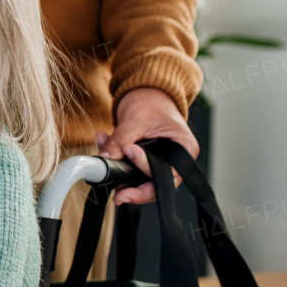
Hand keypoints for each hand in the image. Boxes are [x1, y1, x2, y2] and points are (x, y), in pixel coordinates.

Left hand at [99, 87, 197, 205]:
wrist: (146, 91)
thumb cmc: (151, 101)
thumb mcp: (136, 118)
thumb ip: (121, 139)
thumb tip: (107, 158)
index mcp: (184, 150)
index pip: (168, 174)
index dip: (146, 169)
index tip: (128, 153)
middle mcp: (175, 160)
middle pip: (155, 185)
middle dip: (133, 188)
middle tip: (117, 194)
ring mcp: (159, 162)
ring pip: (139, 178)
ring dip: (119, 170)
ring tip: (102, 153)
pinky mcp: (144, 161)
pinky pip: (129, 168)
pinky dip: (115, 160)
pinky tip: (102, 144)